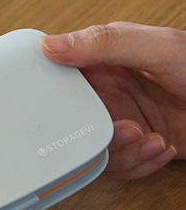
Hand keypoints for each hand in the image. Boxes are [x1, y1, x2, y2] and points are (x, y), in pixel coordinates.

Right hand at [40, 22, 185, 178]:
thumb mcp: (158, 47)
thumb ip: (104, 43)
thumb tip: (50, 44)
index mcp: (100, 60)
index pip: (55, 76)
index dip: (49, 94)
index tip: (58, 109)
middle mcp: (105, 92)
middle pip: (69, 122)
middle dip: (94, 134)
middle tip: (125, 130)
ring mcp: (118, 120)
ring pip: (91, 149)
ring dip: (122, 153)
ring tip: (150, 139)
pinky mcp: (135, 146)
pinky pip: (117, 166)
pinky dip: (138, 164)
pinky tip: (161, 148)